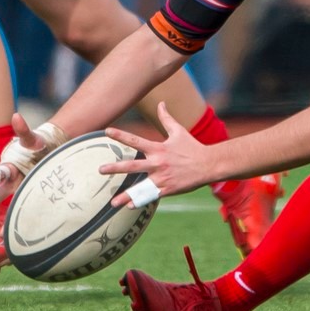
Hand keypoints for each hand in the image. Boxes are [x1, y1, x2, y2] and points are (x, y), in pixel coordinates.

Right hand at [0, 112, 57, 219]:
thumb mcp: (32, 137)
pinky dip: (17, 215)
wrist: (51, 148)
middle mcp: (12, 178)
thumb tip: (16, 116)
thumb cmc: (39, 143)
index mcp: (10, 165)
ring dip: (1, 214)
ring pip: (8, 201)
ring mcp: (21, 186)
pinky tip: (13, 229)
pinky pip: (22, 204)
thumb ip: (24, 130)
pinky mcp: (30, 191)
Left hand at [98, 102, 215, 206]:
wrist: (208, 165)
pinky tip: (130, 207)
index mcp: (158, 149)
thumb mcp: (179, 131)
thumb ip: (166, 118)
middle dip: (115, 168)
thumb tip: (161, 103)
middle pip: (132, 166)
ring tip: (113, 203)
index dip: (121, 135)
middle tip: (100, 170)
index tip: (106, 131)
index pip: (136, 140)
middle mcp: (158, 163)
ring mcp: (162, 178)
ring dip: (126, 195)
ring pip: (140, 187)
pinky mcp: (168, 189)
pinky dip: (140, 201)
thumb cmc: (192, 147)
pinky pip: (151, 196)